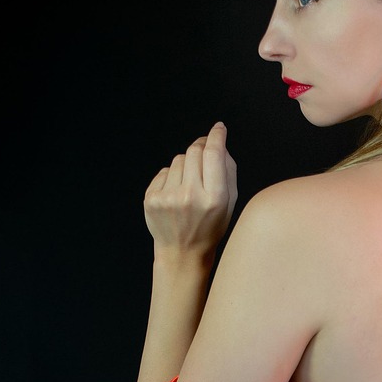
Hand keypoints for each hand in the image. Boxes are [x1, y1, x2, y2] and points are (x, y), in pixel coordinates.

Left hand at [144, 122, 237, 256]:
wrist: (182, 252)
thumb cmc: (210, 227)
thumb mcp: (229, 204)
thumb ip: (228, 172)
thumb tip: (220, 144)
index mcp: (214, 198)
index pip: (214, 154)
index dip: (216, 136)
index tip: (218, 128)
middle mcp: (190, 196)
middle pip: (195, 151)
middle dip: (201, 148)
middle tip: (205, 154)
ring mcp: (168, 197)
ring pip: (179, 159)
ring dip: (186, 165)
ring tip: (189, 186)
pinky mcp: (151, 199)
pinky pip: (164, 171)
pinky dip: (172, 177)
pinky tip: (176, 195)